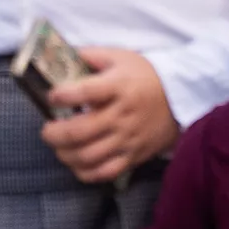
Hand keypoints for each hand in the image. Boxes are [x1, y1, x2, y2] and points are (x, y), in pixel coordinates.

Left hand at [41, 49, 181, 182]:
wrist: (181, 97)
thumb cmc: (145, 76)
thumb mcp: (119, 57)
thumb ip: (89, 56)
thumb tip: (57, 56)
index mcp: (119, 86)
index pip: (85, 92)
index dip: (62, 95)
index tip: (52, 96)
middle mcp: (122, 114)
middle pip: (80, 131)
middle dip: (54, 133)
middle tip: (47, 129)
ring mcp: (128, 138)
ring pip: (88, 155)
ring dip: (65, 154)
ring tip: (60, 147)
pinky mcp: (134, 155)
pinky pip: (105, 172)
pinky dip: (85, 172)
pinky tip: (77, 163)